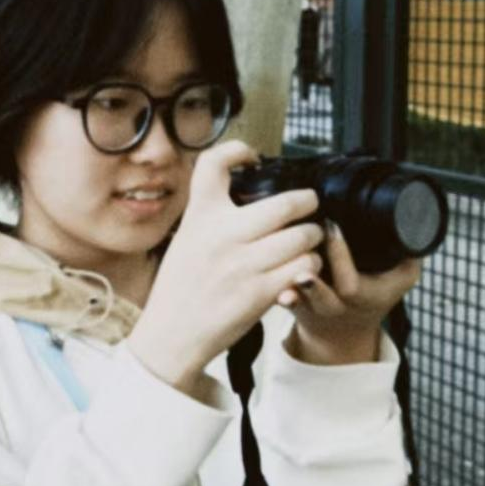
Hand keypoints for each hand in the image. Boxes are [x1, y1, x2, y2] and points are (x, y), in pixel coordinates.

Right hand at [127, 140, 324, 395]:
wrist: (171, 335)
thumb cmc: (182, 286)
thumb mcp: (187, 237)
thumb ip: (213, 213)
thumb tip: (251, 186)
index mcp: (200, 215)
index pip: (214, 163)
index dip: (238, 150)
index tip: (252, 158)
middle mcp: (222, 234)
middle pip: (286, 201)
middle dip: (308, 202)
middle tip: (309, 206)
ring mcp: (243, 263)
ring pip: (304, 236)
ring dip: (313, 238)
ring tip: (307, 242)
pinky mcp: (260, 292)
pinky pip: (304, 268)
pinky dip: (309, 266)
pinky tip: (300, 268)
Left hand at [280, 221, 422, 364]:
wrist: (344, 332)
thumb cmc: (373, 297)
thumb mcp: (400, 280)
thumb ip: (409, 255)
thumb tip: (418, 223)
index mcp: (363, 297)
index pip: (352, 283)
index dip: (341, 255)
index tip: (331, 225)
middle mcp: (335, 306)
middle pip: (324, 299)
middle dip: (313, 283)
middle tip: (303, 262)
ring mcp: (311, 309)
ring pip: (298, 302)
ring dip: (290, 290)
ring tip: (284, 277)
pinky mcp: (291, 305)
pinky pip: (280, 301)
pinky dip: (275, 292)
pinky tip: (268, 280)